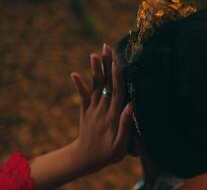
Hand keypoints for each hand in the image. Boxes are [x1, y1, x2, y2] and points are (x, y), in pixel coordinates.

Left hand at [71, 43, 132, 171]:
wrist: (84, 159)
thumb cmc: (106, 155)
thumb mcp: (120, 146)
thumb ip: (125, 126)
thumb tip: (131, 105)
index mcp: (112, 117)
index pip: (116, 93)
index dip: (117, 77)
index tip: (117, 62)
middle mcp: (101, 110)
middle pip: (105, 84)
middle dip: (106, 65)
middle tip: (106, 47)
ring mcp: (91, 110)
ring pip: (94, 86)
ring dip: (94, 70)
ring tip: (94, 54)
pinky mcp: (84, 111)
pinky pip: (82, 96)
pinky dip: (78, 85)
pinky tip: (74, 73)